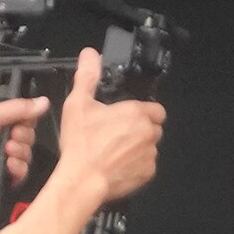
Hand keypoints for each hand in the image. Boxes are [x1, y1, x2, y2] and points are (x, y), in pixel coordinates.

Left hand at [0, 95, 48, 205]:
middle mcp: (0, 139)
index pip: (23, 119)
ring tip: (5, 151)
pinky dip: (18, 168)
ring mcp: (3, 158)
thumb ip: (18, 108)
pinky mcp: (6, 176)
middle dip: (23, 136)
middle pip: (28, 136)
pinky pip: (24, 171)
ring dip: (20, 152)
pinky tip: (7, 165)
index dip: (27, 119)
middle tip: (11, 136)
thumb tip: (43, 101)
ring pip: (28, 154)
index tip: (21, 120)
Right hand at [52, 52, 165, 206]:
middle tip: (116, 132)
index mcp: (135, 113)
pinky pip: (146, 164)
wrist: (82, 178)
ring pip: (150, 145)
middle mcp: (148, 132)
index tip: (128, 116)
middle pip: (153, 126)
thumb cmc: (81, 143)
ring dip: (137, 145)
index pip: (155, 108)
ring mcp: (150, 153)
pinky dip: (135, 163)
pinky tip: (117, 162)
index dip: (143, 111)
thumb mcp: (78, 104)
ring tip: (113, 148)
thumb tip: (90, 55)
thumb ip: (87, 77)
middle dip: (139, 128)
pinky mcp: (148, 172)